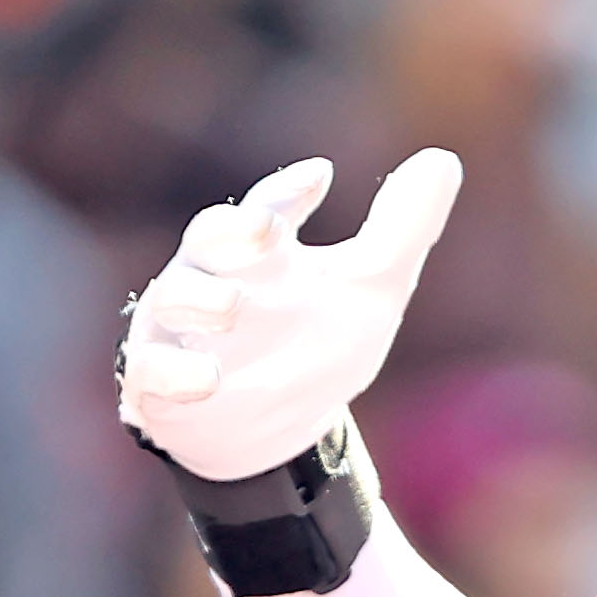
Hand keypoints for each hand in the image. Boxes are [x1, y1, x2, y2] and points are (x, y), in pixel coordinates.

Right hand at [119, 150, 461, 483]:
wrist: (274, 436)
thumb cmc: (314, 348)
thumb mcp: (371, 292)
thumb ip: (403, 231)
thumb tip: (443, 159)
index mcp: (260, 251)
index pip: (270, 207)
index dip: (289, 192)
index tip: (321, 178)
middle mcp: (212, 277)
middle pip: (208, 236)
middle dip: (231, 230)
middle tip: (265, 230)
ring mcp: (179, 331)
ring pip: (172, 298)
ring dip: (199, 300)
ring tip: (233, 307)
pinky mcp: (160, 384)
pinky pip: (153, 372)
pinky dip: (176, 374)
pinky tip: (208, 380)